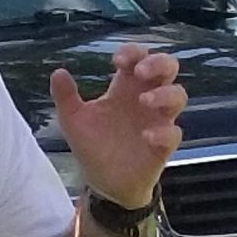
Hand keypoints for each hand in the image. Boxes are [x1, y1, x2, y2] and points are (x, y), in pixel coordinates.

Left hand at [51, 45, 185, 209]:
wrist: (103, 183)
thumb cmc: (93, 146)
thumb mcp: (73, 120)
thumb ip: (66, 97)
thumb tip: (58, 72)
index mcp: (124, 88)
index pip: (138, 59)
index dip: (133, 53)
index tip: (117, 61)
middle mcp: (146, 99)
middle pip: (168, 68)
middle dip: (159, 63)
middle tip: (140, 71)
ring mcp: (158, 121)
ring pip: (178, 96)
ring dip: (164, 94)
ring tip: (143, 101)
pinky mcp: (163, 145)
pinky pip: (174, 134)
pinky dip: (164, 133)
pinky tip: (146, 136)